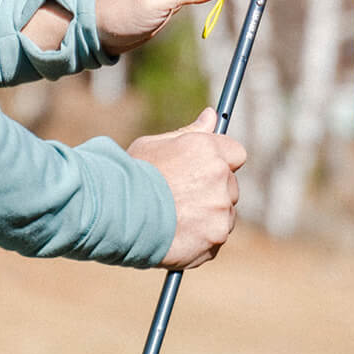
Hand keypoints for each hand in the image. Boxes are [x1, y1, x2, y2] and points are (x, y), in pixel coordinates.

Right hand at [128, 107, 247, 268]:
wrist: (117, 214)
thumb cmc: (131, 175)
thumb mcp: (155, 144)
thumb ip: (190, 132)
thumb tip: (212, 115)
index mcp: (207, 149)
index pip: (236, 153)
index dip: (222, 162)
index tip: (208, 169)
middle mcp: (220, 177)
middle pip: (230, 185)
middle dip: (213, 191)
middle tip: (182, 197)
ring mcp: (220, 209)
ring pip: (224, 214)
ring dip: (209, 216)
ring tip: (176, 218)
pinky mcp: (216, 237)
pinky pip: (216, 238)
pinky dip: (202, 239)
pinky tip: (177, 234)